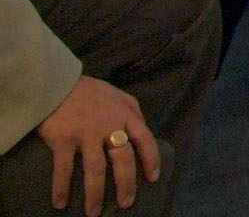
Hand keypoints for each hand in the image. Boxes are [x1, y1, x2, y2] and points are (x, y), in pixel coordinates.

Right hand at [36, 76, 159, 216]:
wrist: (57, 84)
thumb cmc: (89, 91)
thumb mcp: (117, 95)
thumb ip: (132, 110)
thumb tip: (143, 126)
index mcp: (125, 115)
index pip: (145, 139)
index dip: (151, 159)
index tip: (153, 178)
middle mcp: (109, 126)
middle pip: (123, 160)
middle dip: (126, 185)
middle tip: (126, 203)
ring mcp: (86, 134)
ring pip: (96, 170)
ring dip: (95, 194)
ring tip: (94, 213)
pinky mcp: (64, 140)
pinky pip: (64, 169)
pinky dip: (62, 188)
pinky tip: (61, 203)